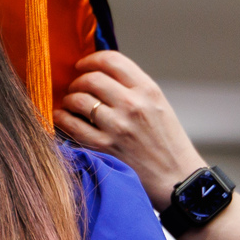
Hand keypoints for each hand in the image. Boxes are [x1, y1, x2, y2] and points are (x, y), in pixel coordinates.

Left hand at [57, 51, 204, 209]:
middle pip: (91, 78)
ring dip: (69, 99)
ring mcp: (117, 126)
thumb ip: (134, 89)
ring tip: (70, 104)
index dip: (91, 60)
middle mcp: (133, 104)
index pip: (112, 61)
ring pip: (79, 99)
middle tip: (75, 88)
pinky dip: (62, 118)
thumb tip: (100, 76)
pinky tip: (62, 117)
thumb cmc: (168, 143)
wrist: (177, 180)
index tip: (83, 65)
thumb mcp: (159, 106)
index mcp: (148, 90)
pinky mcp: (104, 147)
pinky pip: (72, 125)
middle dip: (78, 80)